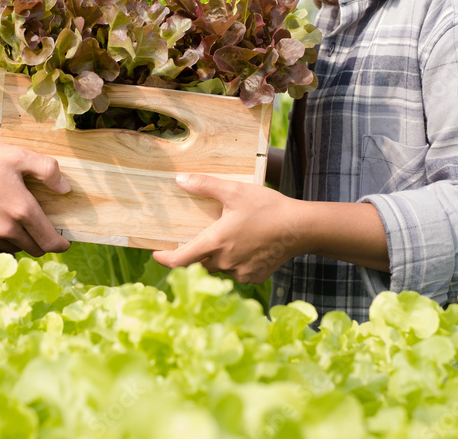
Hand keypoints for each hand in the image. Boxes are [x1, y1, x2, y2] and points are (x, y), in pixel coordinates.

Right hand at [0, 136, 70, 255]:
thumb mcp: (18, 155)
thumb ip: (48, 170)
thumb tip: (65, 189)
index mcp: (21, 210)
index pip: (49, 241)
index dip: (60, 245)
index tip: (64, 242)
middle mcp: (5, 229)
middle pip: (33, 249)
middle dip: (41, 242)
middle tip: (40, 227)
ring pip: (13, 248)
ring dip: (19, 240)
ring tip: (14, 219)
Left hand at [152, 173, 305, 283]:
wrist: (301, 228)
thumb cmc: (267, 207)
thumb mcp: (234, 191)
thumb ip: (205, 185)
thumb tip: (179, 179)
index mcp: (215, 243)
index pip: (180, 260)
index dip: (165, 258)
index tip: (157, 253)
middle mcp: (225, 263)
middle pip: (200, 263)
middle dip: (198, 252)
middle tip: (206, 235)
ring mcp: (240, 273)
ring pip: (219, 268)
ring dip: (218, 257)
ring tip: (231, 238)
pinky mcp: (255, 277)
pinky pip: (237, 273)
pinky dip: (236, 263)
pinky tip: (247, 247)